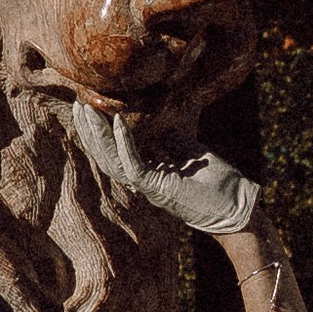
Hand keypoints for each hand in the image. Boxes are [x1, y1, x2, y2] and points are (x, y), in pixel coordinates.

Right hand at [73, 106, 260, 238]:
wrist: (235, 206)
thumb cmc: (214, 180)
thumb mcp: (186, 148)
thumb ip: (166, 133)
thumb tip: (151, 110)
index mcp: (146, 171)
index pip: (113, 150)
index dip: (97, 130)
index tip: (87, 106)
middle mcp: (141, 180)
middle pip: (104, 155)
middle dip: (88, 130)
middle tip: (77, 104)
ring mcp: (147, 186)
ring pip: (111, 161)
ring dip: (97, 135)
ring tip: (86, 111)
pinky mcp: (157, 188)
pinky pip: (132, 165)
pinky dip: (124, 143)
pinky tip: (117, 122)